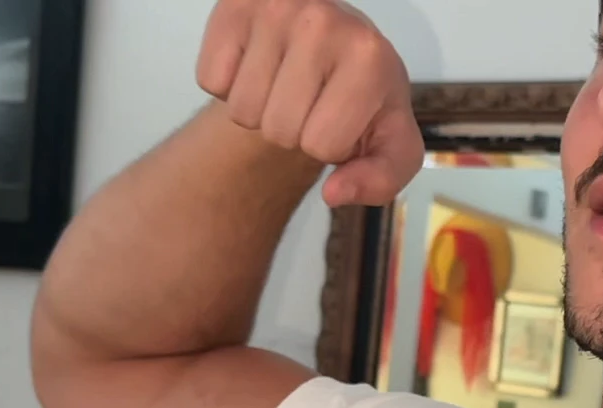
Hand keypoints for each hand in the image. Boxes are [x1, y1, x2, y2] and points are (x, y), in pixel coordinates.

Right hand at [197, 0, 423, 206]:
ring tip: (285, 86)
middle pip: (278, 129)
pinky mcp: (235, 6)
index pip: (322, 145)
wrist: (339, 47)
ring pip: (242, 110)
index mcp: (370, 58)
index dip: (328, 146)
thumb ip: (380, 180)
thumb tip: (334, 193)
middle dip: (291, 132)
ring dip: (259, 112)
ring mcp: (276, 7)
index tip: (338, 118)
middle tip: (308, 103)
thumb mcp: (392, 146)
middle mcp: (323, 23)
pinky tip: (259, 67)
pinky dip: (228, 86)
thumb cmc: (365, 99)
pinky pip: (210, 80)